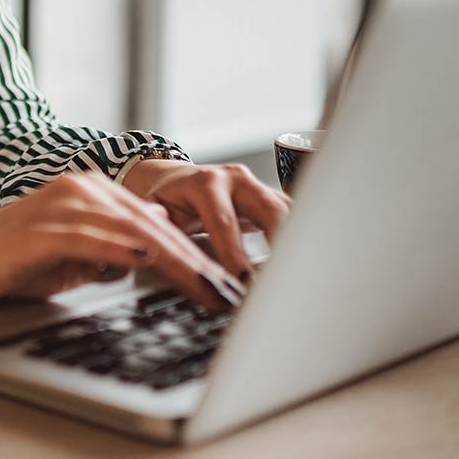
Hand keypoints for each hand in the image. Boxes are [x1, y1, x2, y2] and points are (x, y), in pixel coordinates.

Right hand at [0, 172, 246, 312]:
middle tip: (231, 292)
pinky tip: (152, 262)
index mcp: (92, 193)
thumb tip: (148, 259)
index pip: (157, 224)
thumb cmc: (8, 264)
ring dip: (176, 261)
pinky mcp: (41, 228)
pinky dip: (125, 250)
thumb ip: (109, 254)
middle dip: (198, 261)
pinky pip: (93, 238)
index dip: (196, 254)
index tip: (227, 285)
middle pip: (154, 225)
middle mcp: (81, 190)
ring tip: (208, 287)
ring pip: (132, 230)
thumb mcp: (72, 260)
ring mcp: (60, 205)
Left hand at [119, 158, 291, 280]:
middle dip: (281, 243)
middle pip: (269, 209)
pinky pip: (292, 215)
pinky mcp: (269, 198)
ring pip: (287, 211)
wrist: (172, 178)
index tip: (243, 280)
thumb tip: (159, 230)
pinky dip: (300, 238)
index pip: (224, 221)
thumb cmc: (164, 197)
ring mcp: (256, 187)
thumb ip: (158, 221)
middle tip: (284, 279)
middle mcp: (236, 180)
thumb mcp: (152, 207)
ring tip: (302, 276)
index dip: (234, 253)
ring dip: (297, 242)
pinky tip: (306, 263)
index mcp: (205, 183)